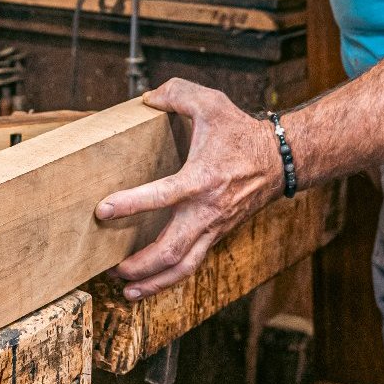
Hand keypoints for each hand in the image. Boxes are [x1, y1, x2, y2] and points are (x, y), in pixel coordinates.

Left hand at [95, 78, 283, 299]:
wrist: (281, 159)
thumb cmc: (242, 131)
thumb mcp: (211, 102)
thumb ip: (176, 93)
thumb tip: (147, 98)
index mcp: (201, 179)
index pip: (162, 197)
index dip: (130, 204)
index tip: (102, 210)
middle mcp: (207, 210)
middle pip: (171, 250)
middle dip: (139, 265)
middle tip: (111, 269)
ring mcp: (214, 227)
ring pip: (184, 267)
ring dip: (154, 283)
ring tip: (126, 290)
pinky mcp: (218, 234)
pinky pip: (193, 263)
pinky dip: (170, 276)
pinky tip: (151, 282)